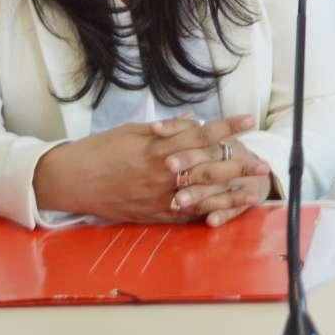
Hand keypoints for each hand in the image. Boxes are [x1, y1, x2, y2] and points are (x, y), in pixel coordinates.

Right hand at [31, 113, 256, 223]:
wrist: (71, 179)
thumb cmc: (101, 149)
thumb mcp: (133, 130)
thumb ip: (167, 128)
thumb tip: (194, 120)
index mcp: (157, 147)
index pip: (200, 134)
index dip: (227, 127)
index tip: (249, 121)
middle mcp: (161, 172)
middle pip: (207, 167)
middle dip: (238, 164)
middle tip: (263, 163)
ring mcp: (157, 196)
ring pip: (201, 195)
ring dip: (229, 192)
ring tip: (251, 190)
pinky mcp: (151, 214)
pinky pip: (183, 214)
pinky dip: (204, 212)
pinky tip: (224, 211)